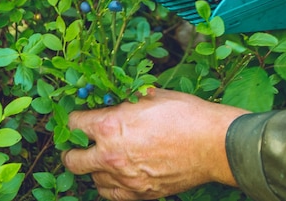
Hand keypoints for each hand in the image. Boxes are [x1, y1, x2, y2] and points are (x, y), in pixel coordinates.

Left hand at [61, 88, 249, 200]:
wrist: (213, 143)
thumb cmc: (186, 114)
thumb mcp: (152, 95)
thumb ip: (127, 100)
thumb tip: (117, 99)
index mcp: (110, 126)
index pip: (74, 124)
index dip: (74, 119)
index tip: (78, 118)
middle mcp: (111, 155)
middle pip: (73, 160)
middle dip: (72, 150)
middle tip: (79, 144)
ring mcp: (125, 178)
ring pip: (92, 180)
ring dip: (93, 169)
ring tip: (102, 159)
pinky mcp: (140, 192)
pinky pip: (112, 195)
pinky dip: (109, 185)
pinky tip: (116, 175)